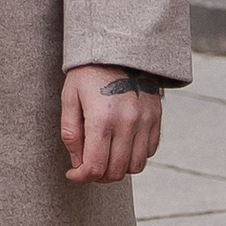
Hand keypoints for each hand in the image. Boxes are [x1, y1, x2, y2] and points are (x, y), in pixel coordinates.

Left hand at [60, 67, 163, 185]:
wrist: (118, 48)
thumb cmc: (87, 74)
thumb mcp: (69, 98)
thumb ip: (71, 133)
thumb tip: (77, 164)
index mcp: (101, 118)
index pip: (94, 166)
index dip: (81, 177)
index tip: (73, 174)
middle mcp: (127, 122)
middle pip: (116, 171)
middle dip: (98, 176)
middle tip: (87, 166)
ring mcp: (145, 121)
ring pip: (135, 166)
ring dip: (118, 168)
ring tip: (105, 156)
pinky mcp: (156, 117)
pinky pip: (149, 151)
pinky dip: (135, 156)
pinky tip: (121, 145)